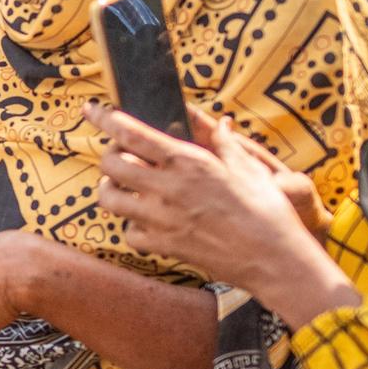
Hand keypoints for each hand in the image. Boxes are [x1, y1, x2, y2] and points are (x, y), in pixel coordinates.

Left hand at [90, 103, 354, 324]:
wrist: (275, 258)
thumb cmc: (267, 209)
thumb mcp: (247, 165)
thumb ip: (222, 142)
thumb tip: (217, 122)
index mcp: (188, 161)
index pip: (131, 134)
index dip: (105, 119)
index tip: (92, 110)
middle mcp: (168, 189)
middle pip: (110, 166)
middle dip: (108, 155)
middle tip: (120, 155)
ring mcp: (162, 220)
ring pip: (111, 200)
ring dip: (111, 189)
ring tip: (124, 186)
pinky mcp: (164, 247)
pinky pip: (129, 234)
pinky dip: (131, 226)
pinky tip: (145, 220)